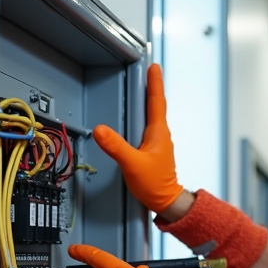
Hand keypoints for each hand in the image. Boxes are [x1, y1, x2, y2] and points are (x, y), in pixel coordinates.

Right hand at [93, 63, 183, 212]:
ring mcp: (157, 141)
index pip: (156, 101)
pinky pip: (147, 126)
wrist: (166, 201)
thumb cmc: (155, 185)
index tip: (154, 66)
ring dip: (147, 100)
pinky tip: (135, 117)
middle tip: (148, 69)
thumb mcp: (132, 164)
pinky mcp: (153, 149)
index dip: (155, 83)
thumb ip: (116, 147)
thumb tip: (101, 130)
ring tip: (142, 86)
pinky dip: (142, 115)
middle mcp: (160, 134)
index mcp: (158, 132)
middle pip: (155, 104)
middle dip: (151, 86)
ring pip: (152, 115)